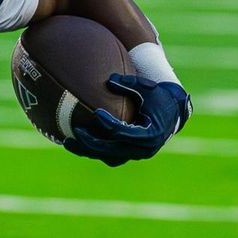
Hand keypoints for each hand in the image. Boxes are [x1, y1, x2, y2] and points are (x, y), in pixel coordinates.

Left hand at [63, 75, 192, 166]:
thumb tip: (109, 80)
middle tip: (75, 131)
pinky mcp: (127, 153)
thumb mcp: (148, 89)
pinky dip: (91, 150)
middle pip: (112, 150)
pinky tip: (73, 140)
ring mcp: (134, 153)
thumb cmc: (158, 98)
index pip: (125, 133)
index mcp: (150, 135)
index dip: (109, 124)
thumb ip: (130, 84)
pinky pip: (106, 156)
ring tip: (67, 141)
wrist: (170, 115)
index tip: (96, 113)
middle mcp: (143, 149)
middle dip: (91, 143)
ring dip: (87, 151)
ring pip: (107, 157)